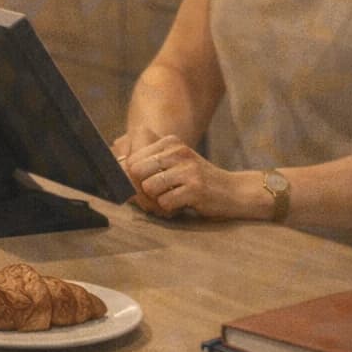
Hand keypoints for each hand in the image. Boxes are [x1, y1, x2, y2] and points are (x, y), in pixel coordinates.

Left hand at [122, 135, 249, 219]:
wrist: (234, 191)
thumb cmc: (198, 180)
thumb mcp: (175, 164)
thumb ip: (148, 166)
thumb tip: (117, 173)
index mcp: (170, 142)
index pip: (132, 159)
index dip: (132, 178)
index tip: (145, 187)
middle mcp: (178, 151)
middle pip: (136, 172)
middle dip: (141, 190)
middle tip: (156, 196)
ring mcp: (187, 169)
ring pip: (148, 188)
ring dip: (156, 201)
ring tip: (171, 200)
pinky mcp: (195, 188)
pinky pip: (164, 202)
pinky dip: (169, 209)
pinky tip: (182, 205)